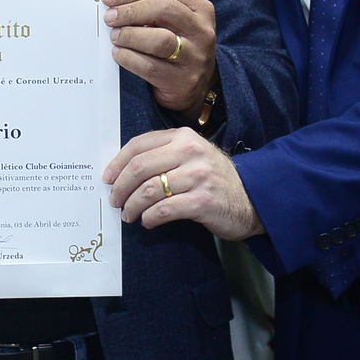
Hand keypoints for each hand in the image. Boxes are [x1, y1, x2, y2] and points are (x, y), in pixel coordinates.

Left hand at [102, 0, 217, 113]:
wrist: (195, 86)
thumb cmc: (177, 46)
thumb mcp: (173, 23)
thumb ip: (150, 8)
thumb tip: (113, 1)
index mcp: (200, 9)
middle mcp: (202, 31)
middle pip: (164, 10)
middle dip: (131, 11)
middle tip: (110, 17)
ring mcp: (195, 57)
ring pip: (159, 40)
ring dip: (130, 35)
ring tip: (114, 36)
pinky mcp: (184, 80)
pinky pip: (150, 66)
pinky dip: (129, 58)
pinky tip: (118, 54)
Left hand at [103, 128, 263, 239]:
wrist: (252, 198)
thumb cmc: (214, 178)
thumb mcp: (191, 155)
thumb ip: (162, 155)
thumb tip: (122, 170)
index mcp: (183, 138)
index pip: (138, 145)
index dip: (117, 163)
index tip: (107, 178)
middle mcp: (190, 152)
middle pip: (139, 167)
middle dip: (120, 187)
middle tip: (114, 200)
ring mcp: (198, 176)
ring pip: (149, 190)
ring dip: (132, 205)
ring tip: (128, 214)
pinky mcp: (203, 201)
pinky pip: (164, 210)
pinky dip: (149, 218)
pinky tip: (147, 221)